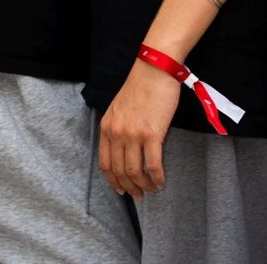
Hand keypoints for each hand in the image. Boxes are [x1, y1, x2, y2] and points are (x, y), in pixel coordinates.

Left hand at [98, 58, 180, 197]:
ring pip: (135, 171)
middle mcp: (117, 133)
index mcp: (107, 127)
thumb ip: (117, 127)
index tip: (121, 190)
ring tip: (151, 190)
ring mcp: (133, 134)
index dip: (113, 181)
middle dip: (129, 188)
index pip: (105, 164)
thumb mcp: (119, 107)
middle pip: (119, 171)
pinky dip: (157, 178)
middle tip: (139, 196)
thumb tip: (123, 149)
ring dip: (144, 185)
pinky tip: (162, 182)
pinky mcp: (152, 134)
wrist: (155, 69)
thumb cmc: (140, 86)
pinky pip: (152, 165)